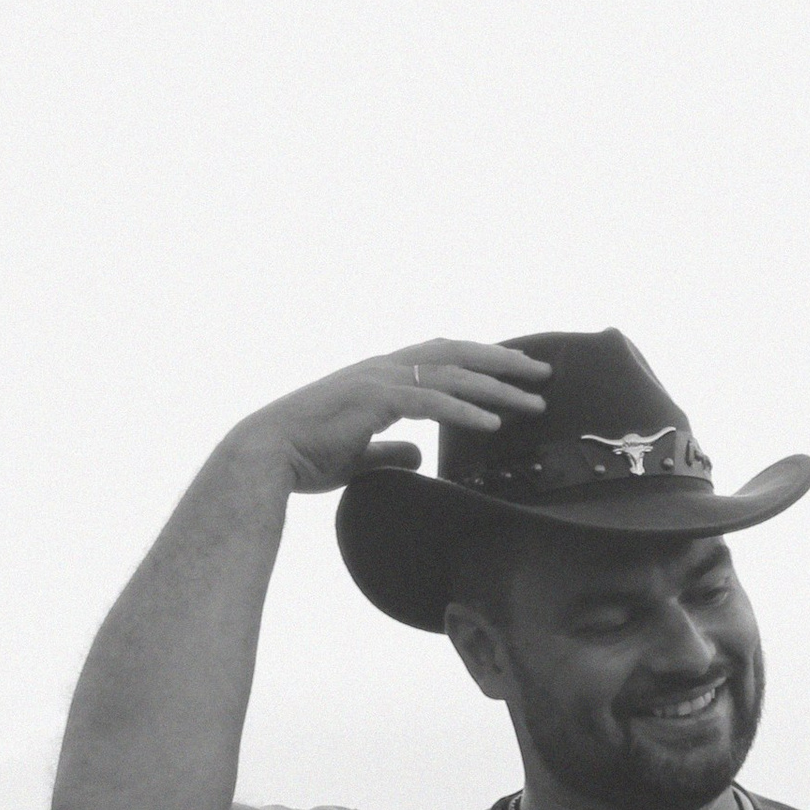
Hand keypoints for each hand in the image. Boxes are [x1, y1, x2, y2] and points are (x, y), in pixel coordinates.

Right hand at [228, 339, 552, 499]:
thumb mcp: (361, 454)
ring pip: (451, 374)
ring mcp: (378, 380)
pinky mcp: (373, 401)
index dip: (479, 360)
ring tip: (532, 403)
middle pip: (456, 354)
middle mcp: (383, 368)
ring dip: (496, 388)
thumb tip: (419, 454)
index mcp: (381, 376)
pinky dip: (465, 412)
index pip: (441, 357)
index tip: (514, 370)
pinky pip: (431, 403)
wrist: (267, 455)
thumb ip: (392, 449)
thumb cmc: (306, 455)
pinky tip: (493, 425)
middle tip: (542, 373)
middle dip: (503, 363)